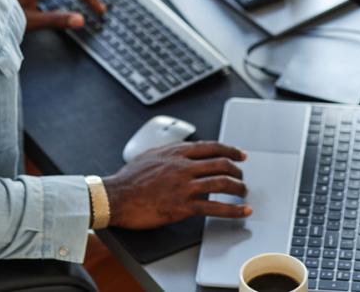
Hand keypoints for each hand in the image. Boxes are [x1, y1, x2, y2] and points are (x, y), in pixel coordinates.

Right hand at [103, 141, 251, 228]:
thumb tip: (180, 152)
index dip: (230, 150)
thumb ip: (169, 152)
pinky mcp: (182, 206)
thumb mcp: (151, 155)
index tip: (240, 155)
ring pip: (221, 183)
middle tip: (242, 177)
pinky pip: (214, 208)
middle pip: (221, 164)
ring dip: (238, 188)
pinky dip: (232, 210)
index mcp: (176, 152)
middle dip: (237, 171)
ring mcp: (184, 186)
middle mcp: (183, 166)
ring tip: (244, 193)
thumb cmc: (129, 178)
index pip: (212, 147)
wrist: (115, 196)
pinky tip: (241, 211)